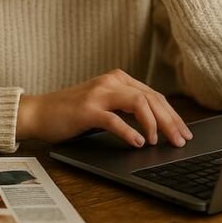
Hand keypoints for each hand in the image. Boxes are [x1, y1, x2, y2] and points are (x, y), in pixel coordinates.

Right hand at [16, 69, 193, 146]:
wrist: (37, 113)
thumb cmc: (71, 113)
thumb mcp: (103, 105)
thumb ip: (126, 109)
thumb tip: (157, 127)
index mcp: (118, 79)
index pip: (154, 96)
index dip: (172, 114)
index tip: (184, 132)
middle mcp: (111, 82)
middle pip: (151, 98)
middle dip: (170, 121)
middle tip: (180, 140)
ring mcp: (99, 94)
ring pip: (138, 103)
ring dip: (153, 124)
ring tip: (160, 142)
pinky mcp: (86, 110)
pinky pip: (114, 119)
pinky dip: (129, 131)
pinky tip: (138, 142)